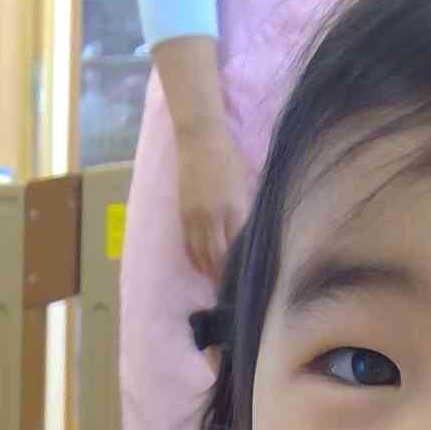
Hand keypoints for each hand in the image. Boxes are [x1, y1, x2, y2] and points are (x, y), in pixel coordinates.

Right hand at [173, 122, 252, 279]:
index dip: (241, 267)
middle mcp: (214, 217)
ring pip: (201, 254)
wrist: (199, 138)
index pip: (238, 248)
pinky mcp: (182, 213)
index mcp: (235, 208)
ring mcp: (195, 217)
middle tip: (231, 291)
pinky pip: (188, 244)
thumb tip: (248, 235)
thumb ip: (246, 210)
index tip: (247, 281)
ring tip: (216, 284)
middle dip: (223, 276)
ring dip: (208, 271)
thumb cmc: (228, 155)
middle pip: (218, 257)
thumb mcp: (245, 183)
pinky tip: (201, 266)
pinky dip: (195, 258)